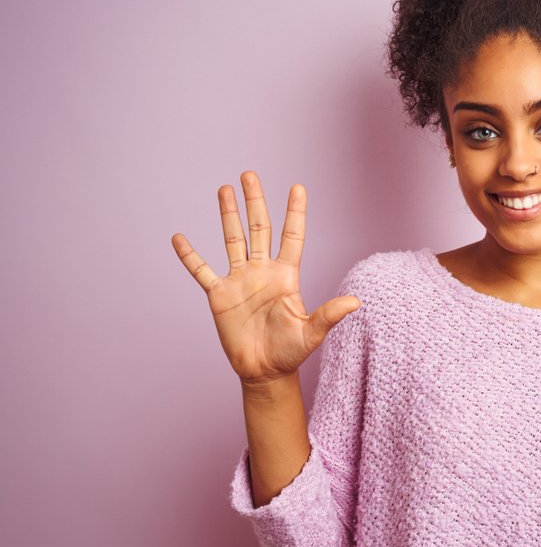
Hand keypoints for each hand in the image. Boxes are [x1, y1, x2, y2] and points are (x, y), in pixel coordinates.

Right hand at [171, 171, 360, 385]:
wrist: (263, 371)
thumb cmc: (290, 352)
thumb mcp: (311, 333)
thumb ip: (329, 315)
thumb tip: (356, 303)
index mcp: (286, 276)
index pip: (292, 236)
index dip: (295, 213)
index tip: (298, 187)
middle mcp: (263, 271)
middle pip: (259, 228)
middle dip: (255, 201)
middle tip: (250, 174)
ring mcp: (240, 280)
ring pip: (233, 240)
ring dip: (228, 215)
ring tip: (224, 189)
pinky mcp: (219, 295)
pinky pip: (201, 271)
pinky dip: (190, 256)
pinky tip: (179, 237)